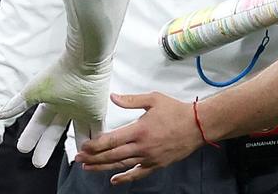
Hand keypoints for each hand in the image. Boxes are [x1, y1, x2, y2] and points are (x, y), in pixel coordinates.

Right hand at [0, 55, 110, 166]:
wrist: (83, 62)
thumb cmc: (58, 73)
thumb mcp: (34, 91)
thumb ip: (18, 104)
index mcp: (51, 101)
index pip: (39, 123)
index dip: (31, 135)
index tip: (22, 148)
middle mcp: (66, 107)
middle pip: (55, 131)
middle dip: (46, 147)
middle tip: (37, 164)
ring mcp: (82, 110)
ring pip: (78, 133)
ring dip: (76, 147)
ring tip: (73, 161)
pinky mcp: (98, 112)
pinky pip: (97, 131)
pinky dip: (95, 142)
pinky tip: (92, 154)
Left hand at [75, 92, 202, 184]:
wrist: (197, 126)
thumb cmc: (176, 111)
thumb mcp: (153, 99)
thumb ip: (131, 100)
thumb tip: (113, 97)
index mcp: (139, 130)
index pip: (111, 141)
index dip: (95, 145)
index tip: (84, 146)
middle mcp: (142, 147)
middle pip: (112, 155)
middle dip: (93, 157)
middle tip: (79, 158)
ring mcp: (149, 158)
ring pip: (121, 165)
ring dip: (103, 167)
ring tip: (89, 167)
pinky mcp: (156, 164)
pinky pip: (138, 174)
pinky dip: (125, 178)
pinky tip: (114, 180)